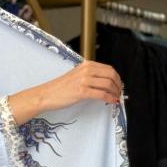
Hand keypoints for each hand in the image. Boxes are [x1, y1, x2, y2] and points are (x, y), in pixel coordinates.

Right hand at [6, 60, 123, 126]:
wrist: (47, 94)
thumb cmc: (60, 88)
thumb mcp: (76, 76)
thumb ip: (90, 76)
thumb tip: (104, 83)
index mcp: (86, 65)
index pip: (108, 69)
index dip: (117, 78)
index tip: (118, 85)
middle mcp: (86, 70)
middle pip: (111, 75)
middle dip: (118, 85)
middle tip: (119, 93)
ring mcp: (84, 80)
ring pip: (108, 85)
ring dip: (115, 93)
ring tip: (115, 98)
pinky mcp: (81, 91)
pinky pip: (101, 95)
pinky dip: (109, 98)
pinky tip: (111, 102)